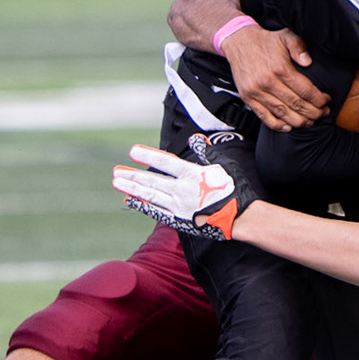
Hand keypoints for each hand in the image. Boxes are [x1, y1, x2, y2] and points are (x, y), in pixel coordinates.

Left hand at [113, 133, 261, 240]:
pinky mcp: (179, 220)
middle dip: (132, 175)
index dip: (148, 156)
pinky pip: (156, 211)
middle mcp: (181, 190)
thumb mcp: (223, 165)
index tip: (133, 151)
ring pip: (150, 195)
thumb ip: (206, 153)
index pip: (165, 162)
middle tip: (116, 171)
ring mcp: (178, 206)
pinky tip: (130, 200)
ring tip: (118, 181)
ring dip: (132, 188)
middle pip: (152, 181)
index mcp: (192, 175)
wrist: (241, 217)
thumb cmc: (235, 189)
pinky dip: (142, 205)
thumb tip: (196, 139)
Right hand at [223, 23, 329, 131]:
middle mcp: (267, 82)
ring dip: (299, 121)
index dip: (319, 99)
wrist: (239, 42)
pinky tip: (289, 127)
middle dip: (314, 112)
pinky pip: (264, 117)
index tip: (326, 100)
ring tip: (310, 121)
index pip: (305, 90)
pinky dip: (278, 125)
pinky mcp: (248, 98)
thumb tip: (308, 61)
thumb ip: (299, 46)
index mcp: (280, 68)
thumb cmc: (265, 41)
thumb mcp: (285, 35)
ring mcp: (256, 92)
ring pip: (283, 113)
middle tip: (323, 113)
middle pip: (296, 104)